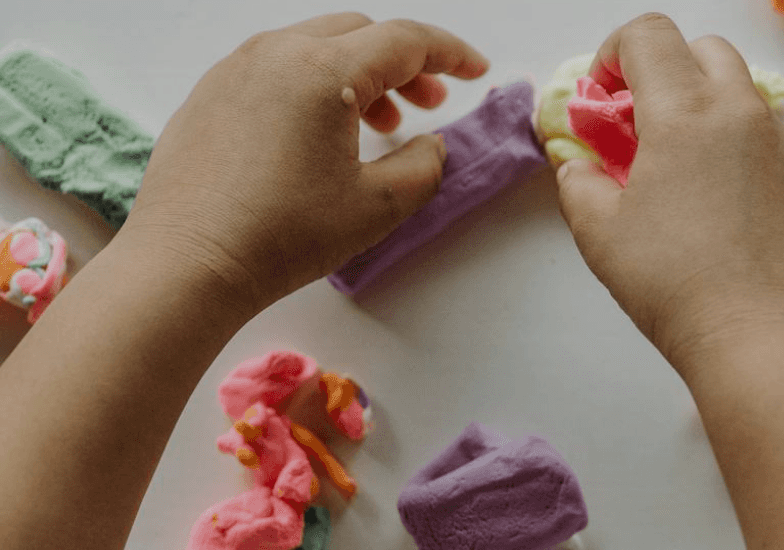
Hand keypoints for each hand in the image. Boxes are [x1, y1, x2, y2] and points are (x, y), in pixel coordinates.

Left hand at [128, 13, 487, 309]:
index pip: (405, 40)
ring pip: (315, 47)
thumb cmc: (281, 235)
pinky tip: (321, 133)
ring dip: (358, 74)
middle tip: (430, 101)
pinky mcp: (208, 95)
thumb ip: (423, 164)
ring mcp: (234, 70)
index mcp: (323, 70)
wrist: (186, 265)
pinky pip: (275, 69)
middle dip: (404, 62)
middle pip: (359, 33)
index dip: (450, 52)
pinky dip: (313, 85)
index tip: (476, 70)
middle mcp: (275, 54)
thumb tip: (431, 145)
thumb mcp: (378, 205)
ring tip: (379, 123)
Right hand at [555, 14, 783, 369]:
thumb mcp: (599, 232)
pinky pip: (765, 135)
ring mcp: (780, 143)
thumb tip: (579, 167)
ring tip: (675, 164)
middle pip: (702, 49)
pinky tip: (714, 197)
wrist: (760, 334)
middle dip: (664, 69)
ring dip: (702, 104)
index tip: (602, 96)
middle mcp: (741, 113)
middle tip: (637, 122)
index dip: (614, 53)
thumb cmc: (677, 285)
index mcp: (686, 111)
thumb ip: (579, 182)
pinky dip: (735, 142)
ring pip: (739, 90)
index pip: (649, 35)